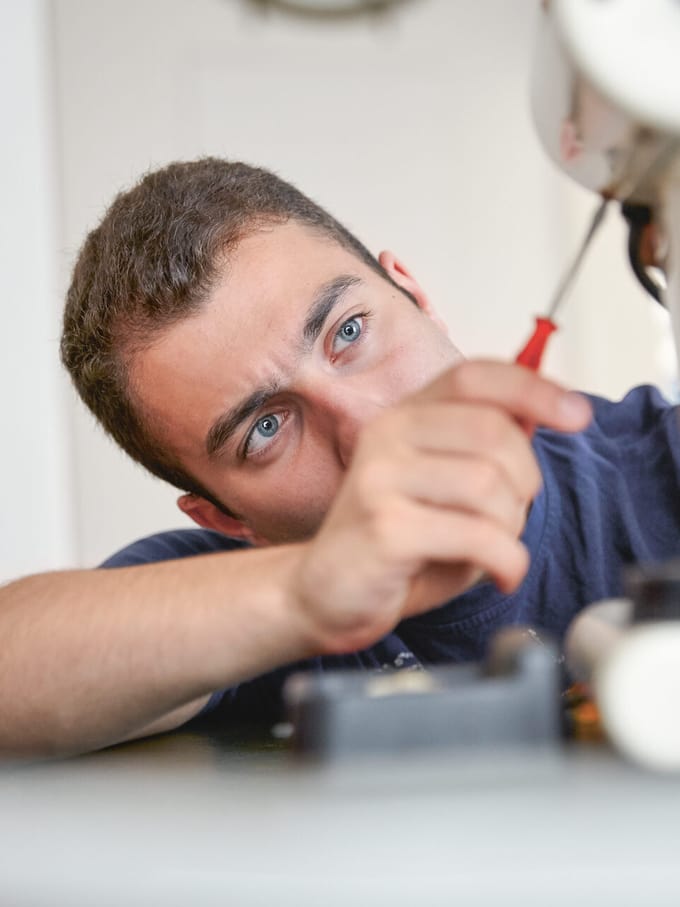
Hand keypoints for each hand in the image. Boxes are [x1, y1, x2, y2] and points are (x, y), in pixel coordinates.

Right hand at [290, 359, 591, 653]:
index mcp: (405, 416)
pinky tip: (498, 572)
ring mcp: (380, 478)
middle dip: (526, 481)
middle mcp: (388, 435)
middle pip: (494, 432)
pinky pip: (478, 535)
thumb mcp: (446, 486)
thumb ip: (485, 451)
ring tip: (494, 548)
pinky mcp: (385, 527)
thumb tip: (541, 415)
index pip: (475, 376)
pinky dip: (506, 561)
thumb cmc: (396, 541)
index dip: (534, 388)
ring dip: (512, 527)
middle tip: (512, 514)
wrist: (325, 592)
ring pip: (490, 485)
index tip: (576, 414)